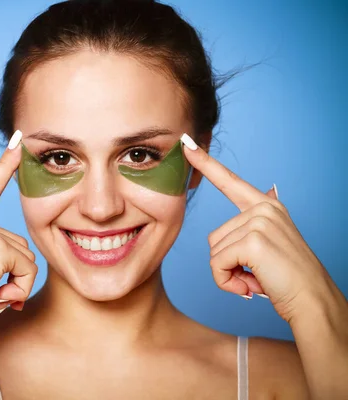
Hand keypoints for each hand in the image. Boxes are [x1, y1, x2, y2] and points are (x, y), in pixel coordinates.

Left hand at [182, 134, 329, 322]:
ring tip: (258, 278)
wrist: (312, 301)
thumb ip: (255, 222)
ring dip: (229, 274)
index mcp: (266, 205)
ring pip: (215, 253)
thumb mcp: (270, 243)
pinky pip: (217, 265)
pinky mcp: (252, 240)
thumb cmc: (287, 279)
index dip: (205, 163)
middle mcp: (263, 207)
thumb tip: (270, 190)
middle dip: (229, 263)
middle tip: (257, 273)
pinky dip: (227, 282)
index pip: (230, 181)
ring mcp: (259, 221)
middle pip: (214, 237)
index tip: (186, 144)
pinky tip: (251, 286)